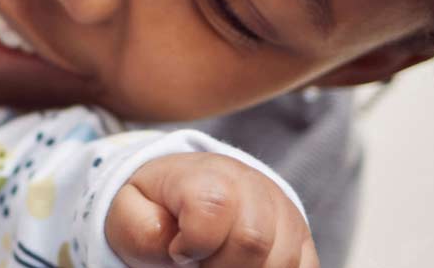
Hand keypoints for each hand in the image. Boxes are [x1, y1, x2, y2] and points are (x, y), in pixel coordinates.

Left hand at [108, 152, 318, 266]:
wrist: (185, 192)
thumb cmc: (156, 208)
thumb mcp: (130, 214)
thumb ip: (142, 231)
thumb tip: (178, 253)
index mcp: (207, 175)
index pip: (214, 209)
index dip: (193, 243)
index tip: (179, 250)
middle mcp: (254, 187)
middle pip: (253, 241)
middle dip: (220, 266)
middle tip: (201, 264)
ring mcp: (285, 212)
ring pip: (281, 262)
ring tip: (220, 264)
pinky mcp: (303, 240)